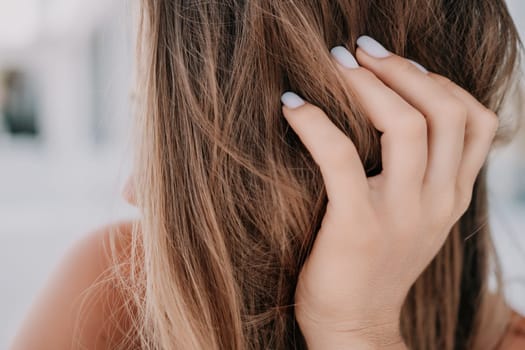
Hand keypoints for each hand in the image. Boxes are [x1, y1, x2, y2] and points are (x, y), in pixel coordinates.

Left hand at [281, 36, 497, 348]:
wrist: (355, 327)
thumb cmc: (376, 264)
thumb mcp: (416, 217)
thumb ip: (424, 174)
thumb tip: (401, 111)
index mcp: (454, 196)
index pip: (476, 120)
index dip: (440, 80)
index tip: (399, 64)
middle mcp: (438, 202)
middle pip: (444, 112)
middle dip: (403, 70)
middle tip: (363, 50)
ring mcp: (402, 216)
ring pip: (406, 126)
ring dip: (368, 84)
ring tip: (336, 62)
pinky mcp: (358, 227)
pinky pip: (340, 157)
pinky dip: (315, 122)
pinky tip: (292, 106)